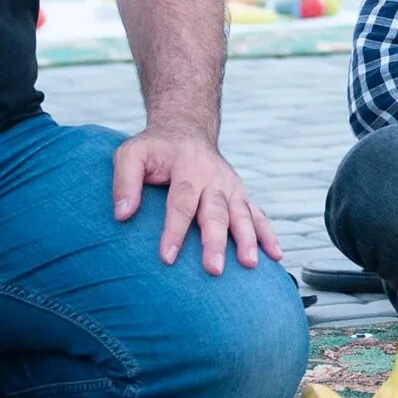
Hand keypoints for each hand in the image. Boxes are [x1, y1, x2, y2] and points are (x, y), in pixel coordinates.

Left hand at [113, 130, 280, 273]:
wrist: (186, 128)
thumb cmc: (155, 148)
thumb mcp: (131, 154)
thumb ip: (124, 182)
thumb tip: (122, 215)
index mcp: (187, 167)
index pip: (181, 202)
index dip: (175, 230)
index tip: (168, 257)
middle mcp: (213, 177)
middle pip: (215, 212)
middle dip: (216, 241)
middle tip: (214, 269)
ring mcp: (230, 186)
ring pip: (242, 214)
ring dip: (248, 240)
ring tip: (250, 265)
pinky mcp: (240, 194)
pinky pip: (257, 215)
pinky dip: (268, 235)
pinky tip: (275, 256)